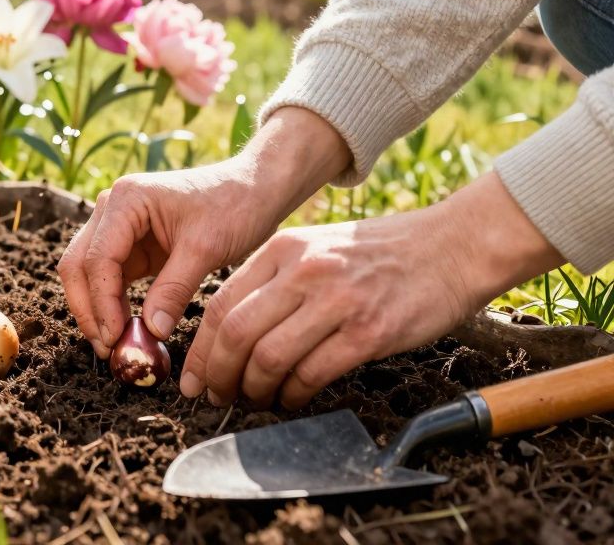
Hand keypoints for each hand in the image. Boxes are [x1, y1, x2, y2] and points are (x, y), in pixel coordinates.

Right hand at [57, 108, 350, 357]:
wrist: (254, 189)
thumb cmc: (234, 206)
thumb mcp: (206, 249)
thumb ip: (174, 289)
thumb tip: (151, 332)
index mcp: (126, 200)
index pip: (98, 259)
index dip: (102, 303)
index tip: (115, 338)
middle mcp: (113, 209)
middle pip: (79, 265)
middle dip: (89, 309)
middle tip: (107, 348)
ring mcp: (119, 226)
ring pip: (89, 274)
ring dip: (97, 310)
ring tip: (115, 345)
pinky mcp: (132, 245)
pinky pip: (111, 278)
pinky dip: (114, 305)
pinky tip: (126, 330)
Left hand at [180, 172, 563, 408]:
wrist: (452, 246)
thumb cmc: (382, 253)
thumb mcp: (317, 246)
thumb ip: (275, 279)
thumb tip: (230, 330)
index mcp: (283, 249)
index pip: (219, 304)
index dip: (201, 350)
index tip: (194, 377)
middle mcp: (303, 271)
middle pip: (236, 334)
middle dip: (218, 375)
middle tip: (218, 397)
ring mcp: (337, 301)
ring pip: (268, 358)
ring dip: (254, 390)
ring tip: (255, 401)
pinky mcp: (369, 331)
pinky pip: (313, 373)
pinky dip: (293, 395)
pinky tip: (292, 399)